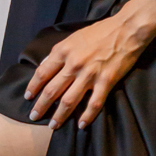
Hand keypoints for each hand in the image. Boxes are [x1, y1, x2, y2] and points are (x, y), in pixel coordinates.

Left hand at [24, 0, 155, 128]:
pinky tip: (81, 125)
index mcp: (63, 51)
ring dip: (59, 116)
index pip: (42, 73)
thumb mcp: (73, 37)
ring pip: (69, 101)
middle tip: (34, 116)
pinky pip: (94, 103)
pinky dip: (87, 116)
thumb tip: (44, 64)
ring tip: (53, 126)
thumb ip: (58, 52)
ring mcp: (89, 74)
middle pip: (51, 90)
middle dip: (41, 106)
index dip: (33, 87)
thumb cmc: (100, 31)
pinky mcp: (106, 81)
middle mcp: (73, 64)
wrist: (127, 29)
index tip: (28, 97)